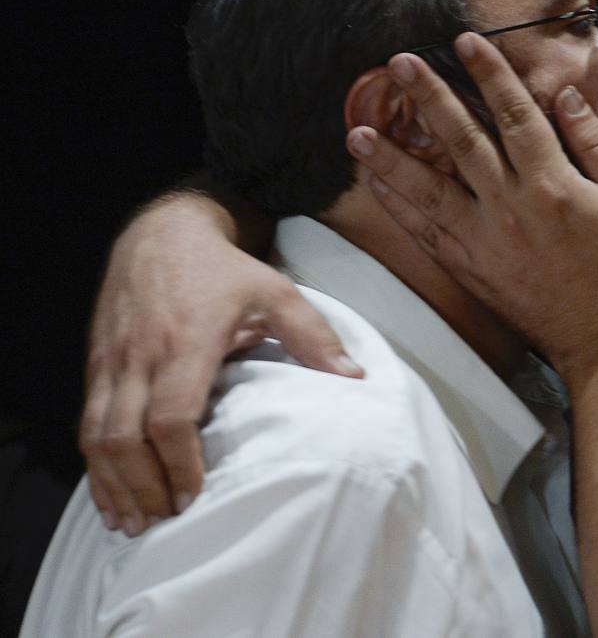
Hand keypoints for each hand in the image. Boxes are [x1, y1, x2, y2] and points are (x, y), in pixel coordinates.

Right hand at [82, 192, 360, 534]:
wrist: (162, 232)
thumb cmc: (223, 269)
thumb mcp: (276, 291)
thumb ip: (313, 335)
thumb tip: (354, 377)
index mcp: (186, 343)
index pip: (170, 416)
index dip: (178, 462)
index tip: (195, 496)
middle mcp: (140, 357)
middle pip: (124, 438)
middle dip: (142, 487)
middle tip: (165, 521)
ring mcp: (111, 362)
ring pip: (96, 436)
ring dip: (112, 484)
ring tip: (134, 523)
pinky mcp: (96, 364)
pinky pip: (85, 423)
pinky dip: (95, 464)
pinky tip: (110, 492)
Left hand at [347, 34, 597, 379]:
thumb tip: (565, 99)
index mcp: (553, 185)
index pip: (514, 115)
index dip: (489, 74)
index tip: (465, 42)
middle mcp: (509, 208)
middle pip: (461, 140)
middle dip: (428, 97)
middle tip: (397, 63)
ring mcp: (484, 242)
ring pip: (428, 190)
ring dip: (392, 158)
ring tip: (358, 131)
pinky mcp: (472, 270)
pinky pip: (426, 234)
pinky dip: (399, 209)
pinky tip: (378, 186)